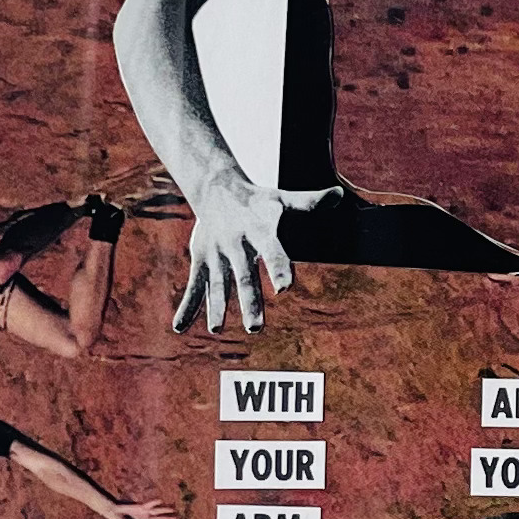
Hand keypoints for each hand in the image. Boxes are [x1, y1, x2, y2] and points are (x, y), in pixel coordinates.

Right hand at [172, 175, 330, 333]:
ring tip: (218, 330)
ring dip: (217, 308)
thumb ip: (308, 202)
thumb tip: (339, 196)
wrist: (216, 188)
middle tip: (256, 329)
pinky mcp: (202, 261)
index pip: (272, 251)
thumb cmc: (257, 201)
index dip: (278, 268)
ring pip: (218, 286)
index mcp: (260, 232)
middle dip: (250, 303)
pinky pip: (194, 286)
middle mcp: (238, 246)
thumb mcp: (281, 199)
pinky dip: (187, 306)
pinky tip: (179, 327)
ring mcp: (217, 255)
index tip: (285, 288)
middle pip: (245, 277)